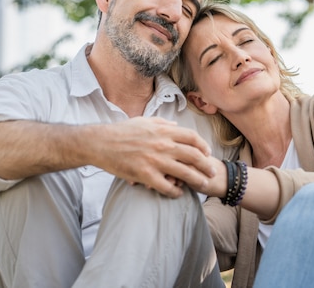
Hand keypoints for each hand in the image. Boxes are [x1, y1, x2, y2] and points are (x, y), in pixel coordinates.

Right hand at [91, 117, 216, 197]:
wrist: (100, 143)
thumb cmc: (122, 131)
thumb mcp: (145, 121)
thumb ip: (163, 124)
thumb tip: (177, 127)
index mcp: (164, 131)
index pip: (193, 138)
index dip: (204, 146)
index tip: (208, 153)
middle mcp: (163, 145)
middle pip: (194, 156)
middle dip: (207, 165)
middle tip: (212, 172)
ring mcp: (155, 161)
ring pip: (185, 173)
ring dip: (198, 180)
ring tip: (203, 185)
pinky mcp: (146, 175)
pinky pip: (167, 187)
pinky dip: (176, 192)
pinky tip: (179, 193)